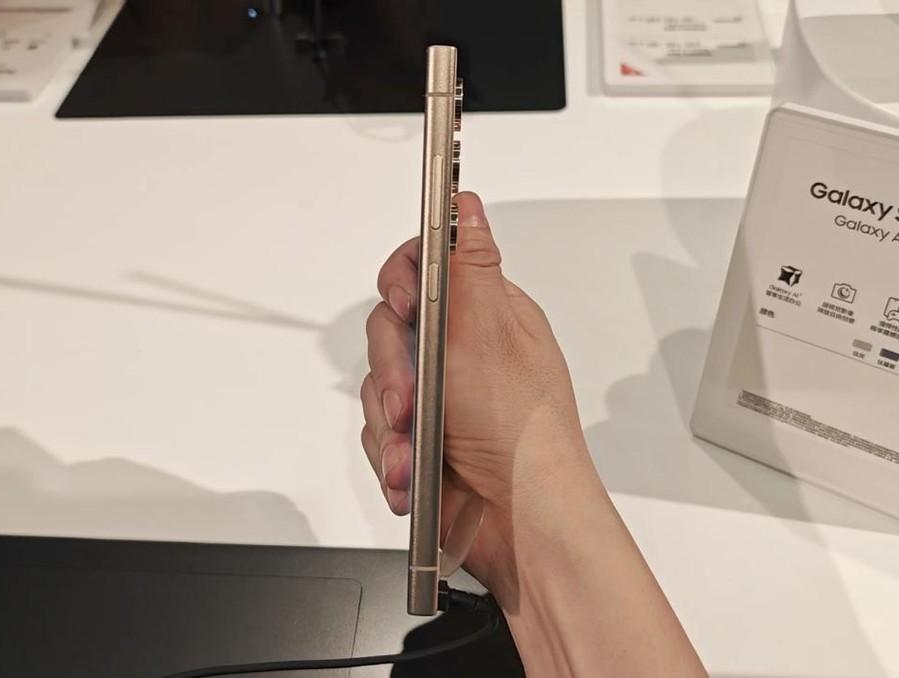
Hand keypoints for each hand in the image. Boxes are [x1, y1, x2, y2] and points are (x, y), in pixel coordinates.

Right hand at [360, 192, 596, 604]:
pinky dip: (392, 458)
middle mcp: (461, 353)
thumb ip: (468, 265)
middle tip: (409, 398)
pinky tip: (414, 476)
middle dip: (391, 371)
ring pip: (377, 388)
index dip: (403, 281)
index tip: (404, 303)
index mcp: (487, 316)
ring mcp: (440, 399)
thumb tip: (467, 204)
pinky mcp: (421, 441)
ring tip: (415, 454)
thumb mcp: (488, 334)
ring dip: (390, 427)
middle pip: (390, 331)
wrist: (520, 523)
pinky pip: (378, 435)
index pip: (428, 267)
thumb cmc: (521, 433)